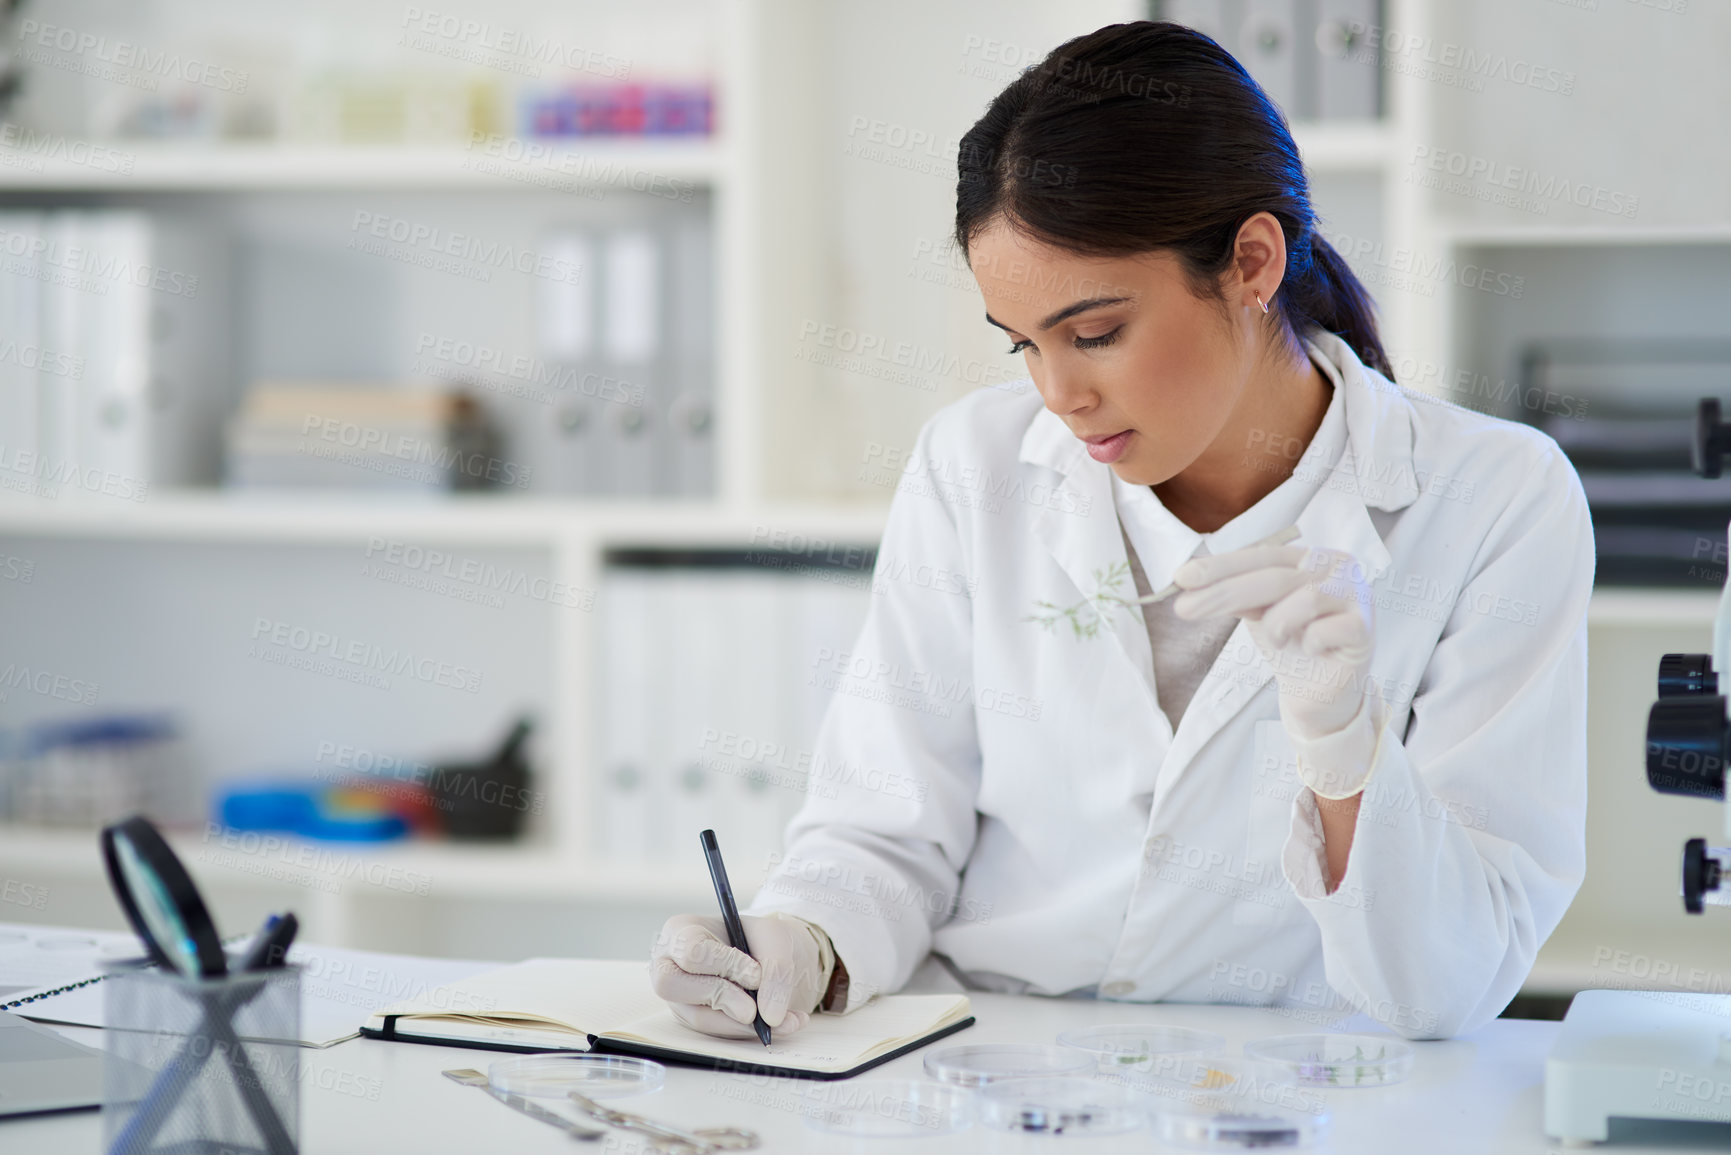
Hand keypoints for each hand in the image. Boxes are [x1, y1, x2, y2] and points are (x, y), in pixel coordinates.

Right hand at [649, 912, 832, 1038]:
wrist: (769, 958)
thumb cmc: (761, 939)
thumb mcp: (775, 938)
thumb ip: (776, 968)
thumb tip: (770, 1016)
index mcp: (681, 930)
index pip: (690, 951)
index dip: (724, 965)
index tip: (756, 975)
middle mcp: (669, 964)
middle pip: (670, 985)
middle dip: (719, 996)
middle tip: (753, 1008)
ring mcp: (678, 996)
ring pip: (697, 1017)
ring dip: (742, 1022)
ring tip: (780, 1020)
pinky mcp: (694, 1019)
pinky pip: (715, 1033)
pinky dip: (749, 1031)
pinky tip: (781, 1024)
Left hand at [1171, 540, 1382, 797]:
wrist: (1319, 693)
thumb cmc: (1290, 643)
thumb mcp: (1257, 612)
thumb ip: (1234, 592)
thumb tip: (1187, 581)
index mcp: (1310, 556)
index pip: (1261, 555)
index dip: (1220, 566)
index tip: (1180, 577)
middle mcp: (1338, 567)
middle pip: (1274, 576)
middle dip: (1223, 593)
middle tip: (1183, 608)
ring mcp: (1357, 595)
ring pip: (1302, 600)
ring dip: (1277, 626)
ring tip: (1278, 641)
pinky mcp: (1365, 628)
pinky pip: (1323, 630)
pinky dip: (1307, 642)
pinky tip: (1312, 649)